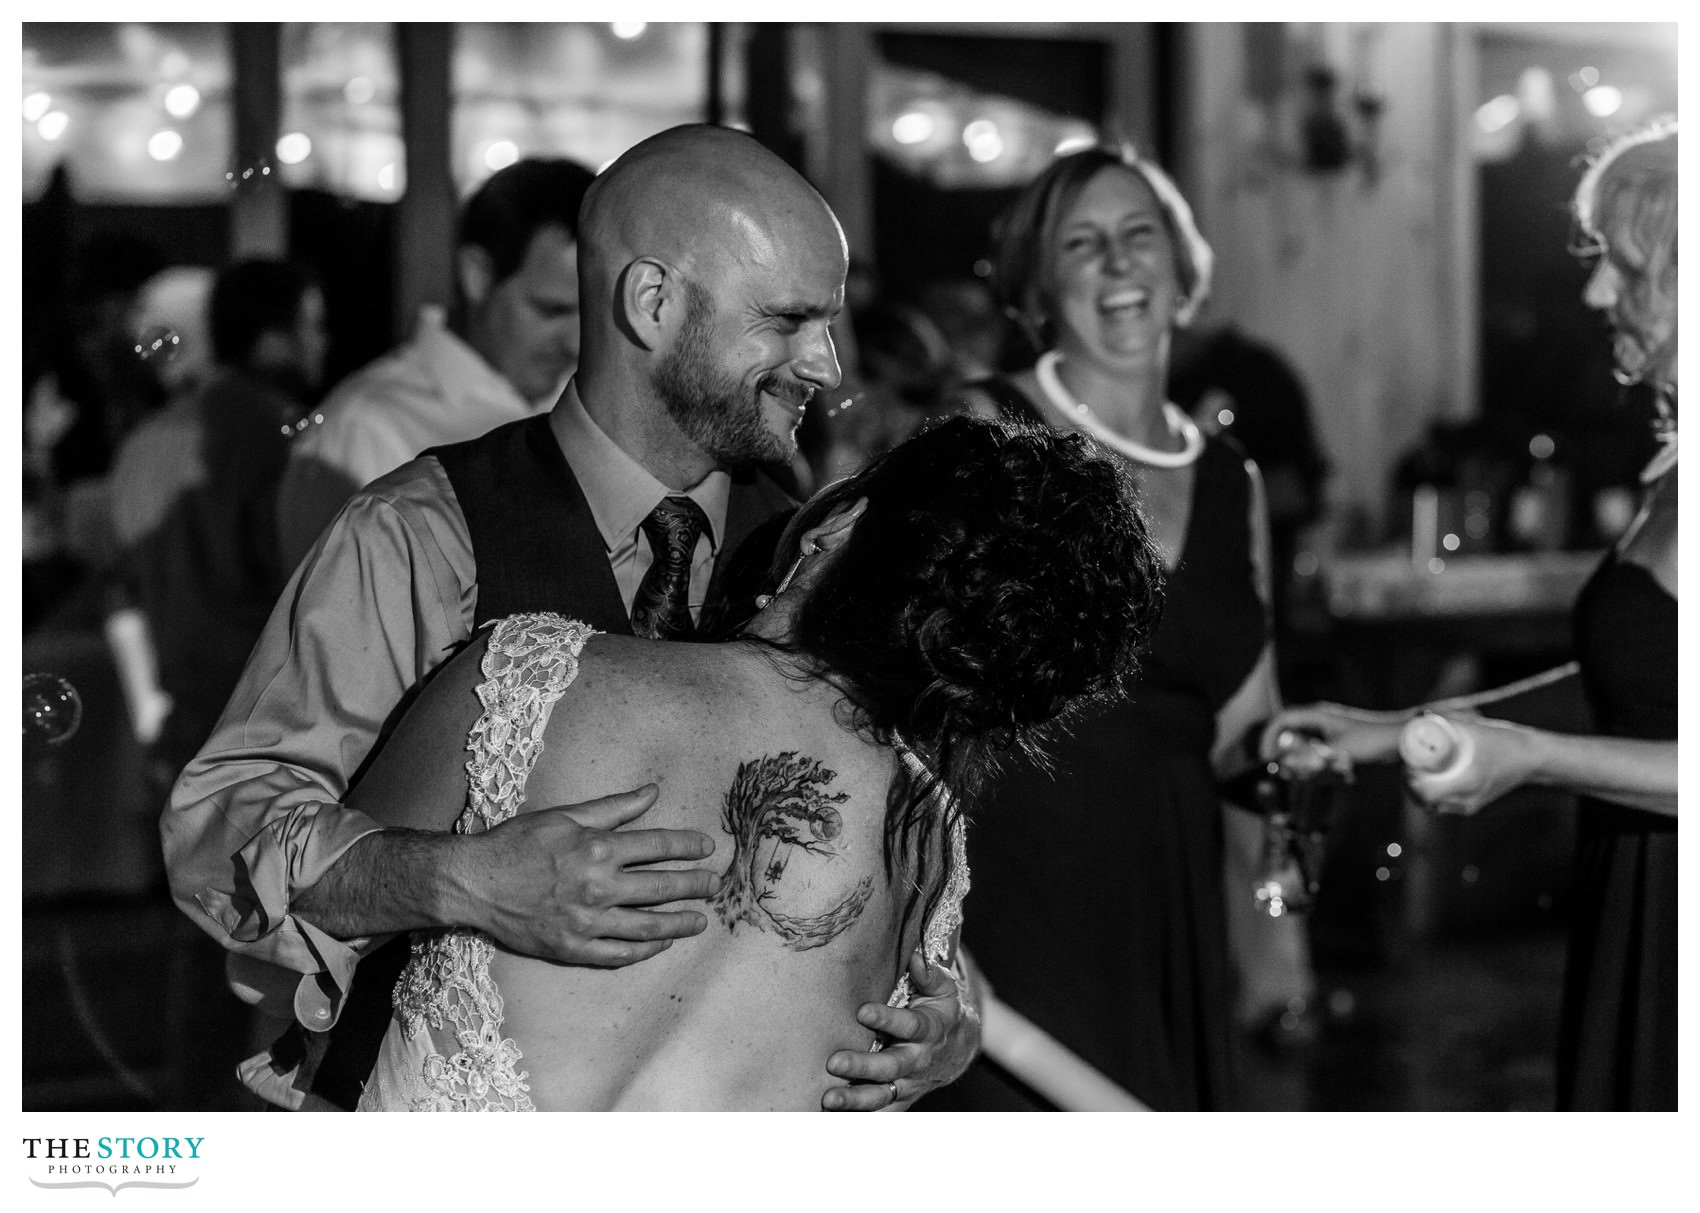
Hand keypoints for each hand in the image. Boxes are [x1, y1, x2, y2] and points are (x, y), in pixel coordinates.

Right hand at [451, 784, 720, 966]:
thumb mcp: (566, 815)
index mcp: (599, 849)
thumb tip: (653, 791)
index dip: (688, 846)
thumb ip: (613, 807)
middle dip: (695, 886)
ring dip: (680, 923)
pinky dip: (645, 951)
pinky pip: (619, 955)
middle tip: (715, 886)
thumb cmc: (517, 844)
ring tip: (700, 922)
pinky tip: (661, 944)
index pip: (659, 846)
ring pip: (648, 927)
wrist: (475, 883)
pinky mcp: (573, 949)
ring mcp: (588, 922)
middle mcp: (600, 887)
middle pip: (663, 888)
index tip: (708, 848)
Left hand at [820, 949, 980, 1110]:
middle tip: (834, 1062)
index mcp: (930, 1028)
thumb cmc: (941, 1010)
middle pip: (892, 1066)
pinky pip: (881, 1112)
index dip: (887, 1019)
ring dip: (855, 1099)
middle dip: (863, 1066)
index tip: (862, 1012)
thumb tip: (915, 957)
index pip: (909, 1025)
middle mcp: (919, 1059)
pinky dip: (860, 1117)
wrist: (958, 1049)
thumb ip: (928, 974)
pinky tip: (834, 1118)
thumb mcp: (943, 989)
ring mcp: (910, 1083)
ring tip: (828, 1098)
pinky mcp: (901, 1099)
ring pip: (883, 1096)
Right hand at [1261, 702, 1405, 765]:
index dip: (1269, 738)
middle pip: (1289, 733)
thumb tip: (1286, 767)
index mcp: (1316, 715)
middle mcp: (1319, 720)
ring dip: (1299, 761)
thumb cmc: (1371, 741)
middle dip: (1283, 752)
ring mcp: (1329, 731)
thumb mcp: (1338, 751)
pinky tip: (1322, 775)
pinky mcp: (1338, 742)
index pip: (1281, 720)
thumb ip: (1310, 760)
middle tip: (1282, 771)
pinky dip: (1314, 764)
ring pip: (1302, 744)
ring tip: (1304, 776)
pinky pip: (1316, 752)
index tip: (1267, 758)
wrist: (1400, 740)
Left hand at [1405, 715, 1537, 816]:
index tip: (1407, 763)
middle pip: (1424, 800)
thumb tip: (1420, 714)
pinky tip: (1427, 780)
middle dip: (1410, 784)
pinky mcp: (1471, 806)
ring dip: (1419, 791)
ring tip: (1415, 771)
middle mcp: (1466, 800)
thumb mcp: (1475, 730)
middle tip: (1407, 765)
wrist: (1530, 758)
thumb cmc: (1504, 741)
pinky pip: (1443, 806)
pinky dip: (1431, 796)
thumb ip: (1448, 721)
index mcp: (1467, 783)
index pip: (1426, 792)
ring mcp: (1469, 806)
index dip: (1410, 780)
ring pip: (1432, 805)